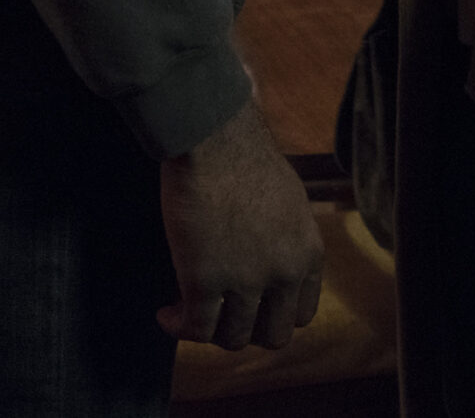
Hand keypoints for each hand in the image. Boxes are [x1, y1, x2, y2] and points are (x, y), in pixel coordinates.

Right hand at [157, 100, 324, 349]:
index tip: (252, 309)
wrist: (214, 137)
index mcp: (309, 252)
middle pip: (273, 335)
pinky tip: (166, 315)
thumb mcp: (289, 202)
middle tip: (221, 317)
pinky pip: (195, 328)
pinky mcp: (204, 282)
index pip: (303, 313)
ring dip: (210, 332)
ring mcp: (246, 282)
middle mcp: (285, 273)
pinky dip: (179, 328)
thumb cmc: (244, 155)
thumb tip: (270, 256)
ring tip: (188, 314)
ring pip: (233, 337)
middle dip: (246, 331)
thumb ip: (287, 238)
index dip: (274, 316)